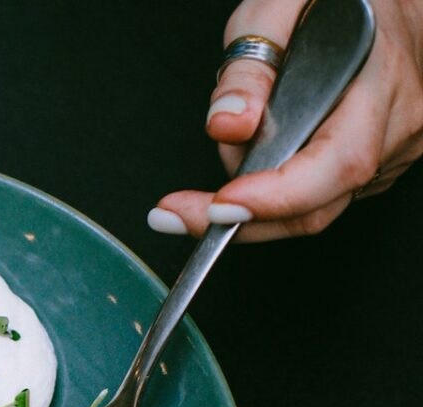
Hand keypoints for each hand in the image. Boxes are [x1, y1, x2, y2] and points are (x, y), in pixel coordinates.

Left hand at [148, 0, 422, 241]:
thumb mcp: (278, 7)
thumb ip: (249, 68)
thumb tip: (227, 125)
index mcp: (382, 80)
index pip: (335, 163)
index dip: (274, 197)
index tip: (218, 206)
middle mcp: (398, 125)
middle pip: (317, 205)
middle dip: (240, 218)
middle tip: (175, 213)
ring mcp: (395, 149)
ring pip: (314, 206)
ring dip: (254, 200)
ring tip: (227, 151)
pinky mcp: (379, 163)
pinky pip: (321, 196)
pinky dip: (275, 192)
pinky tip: (256, 159)